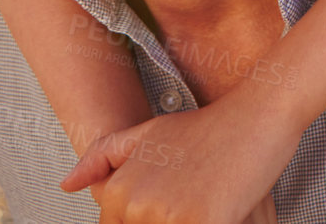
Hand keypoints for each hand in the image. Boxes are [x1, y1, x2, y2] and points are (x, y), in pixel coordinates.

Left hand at [61, 93, 291, 223]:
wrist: (259, 113)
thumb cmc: (207, 127)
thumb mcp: (149, 134)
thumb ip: (103, 158)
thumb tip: (66, 185)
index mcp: (120, 191)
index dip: (154, 217)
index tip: (180, 195)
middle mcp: (137, 205)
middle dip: (174, 219)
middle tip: (199, 191)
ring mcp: (170, 215)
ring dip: (193, 219)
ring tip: (211, 196)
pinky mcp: (205, 222)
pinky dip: (217, 222)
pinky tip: (226, 209)